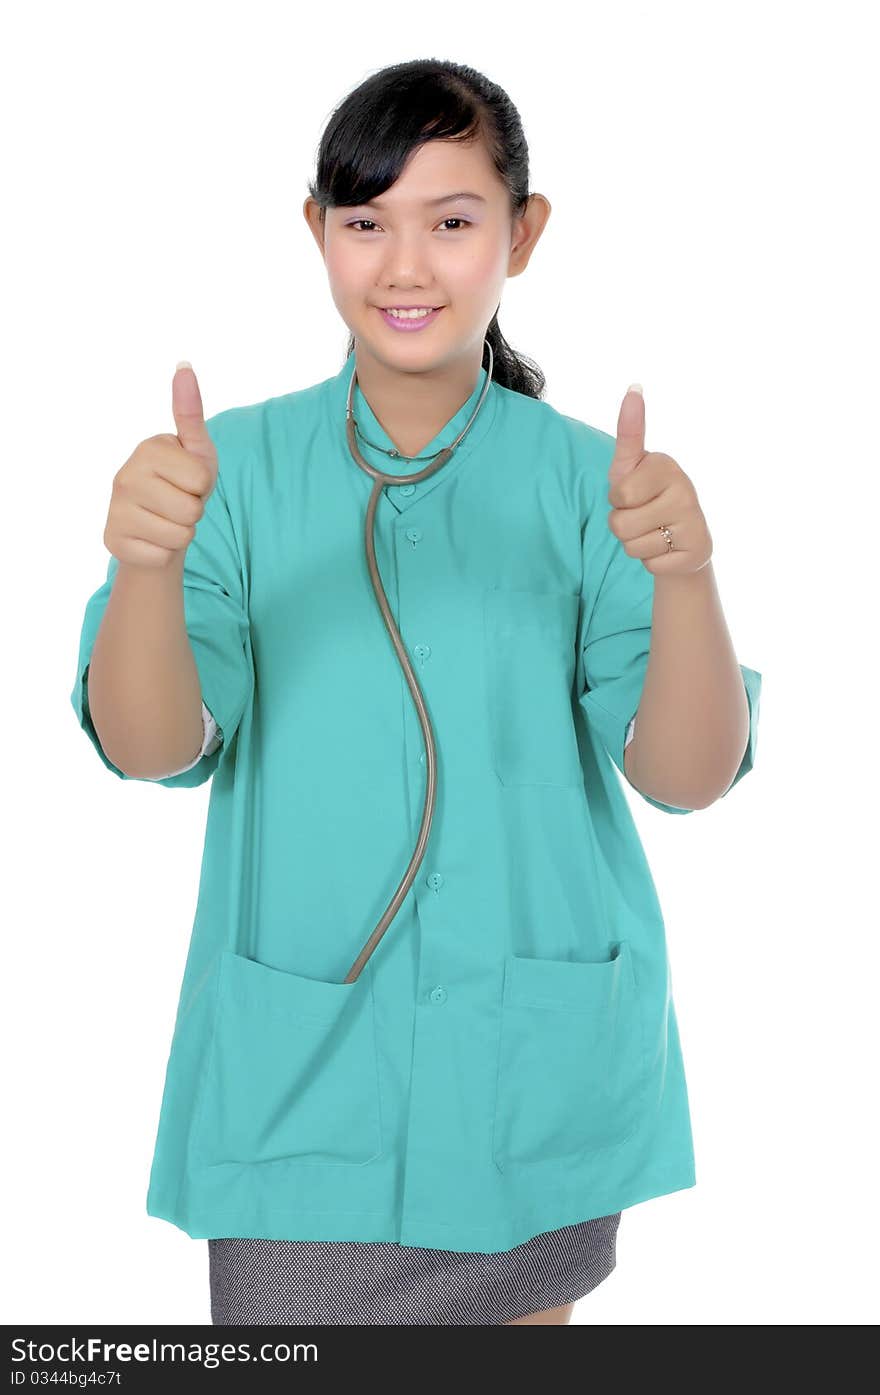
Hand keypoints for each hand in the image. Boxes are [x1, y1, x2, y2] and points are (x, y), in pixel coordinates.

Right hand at [104, 363, 217, 568]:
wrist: (156, 526)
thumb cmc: (182, 483)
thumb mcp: (196, 450)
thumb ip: (191, 412)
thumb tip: (184, 366)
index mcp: (148, 448)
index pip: (201, 479)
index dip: (203, 486)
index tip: (187, 481)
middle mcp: (124, 475)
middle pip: (191, 510)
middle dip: (193, 512)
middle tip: (177, 504)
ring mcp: (115, 509)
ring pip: (179, 536)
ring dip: (181, 533)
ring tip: (166, 520)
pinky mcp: (113, 540)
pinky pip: (162, 556)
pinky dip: (165, 553)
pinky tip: (152, 539)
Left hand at [606, 386, 711, 574]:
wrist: (682, 540)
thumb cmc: (647, 498)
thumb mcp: (631, 468)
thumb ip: (630, 434)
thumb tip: (634, 387)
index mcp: (665, 464)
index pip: (620, 491)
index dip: (618, 498)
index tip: (633, 493)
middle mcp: (684, 488)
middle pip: (619, 522)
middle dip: (622, 523)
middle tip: (641, 515)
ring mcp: (693, 519)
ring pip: (632, 545)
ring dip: (635, 544)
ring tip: (653, 532)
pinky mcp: (696, 550)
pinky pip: (649, 564)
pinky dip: (651, 562)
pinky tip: (667, 549)